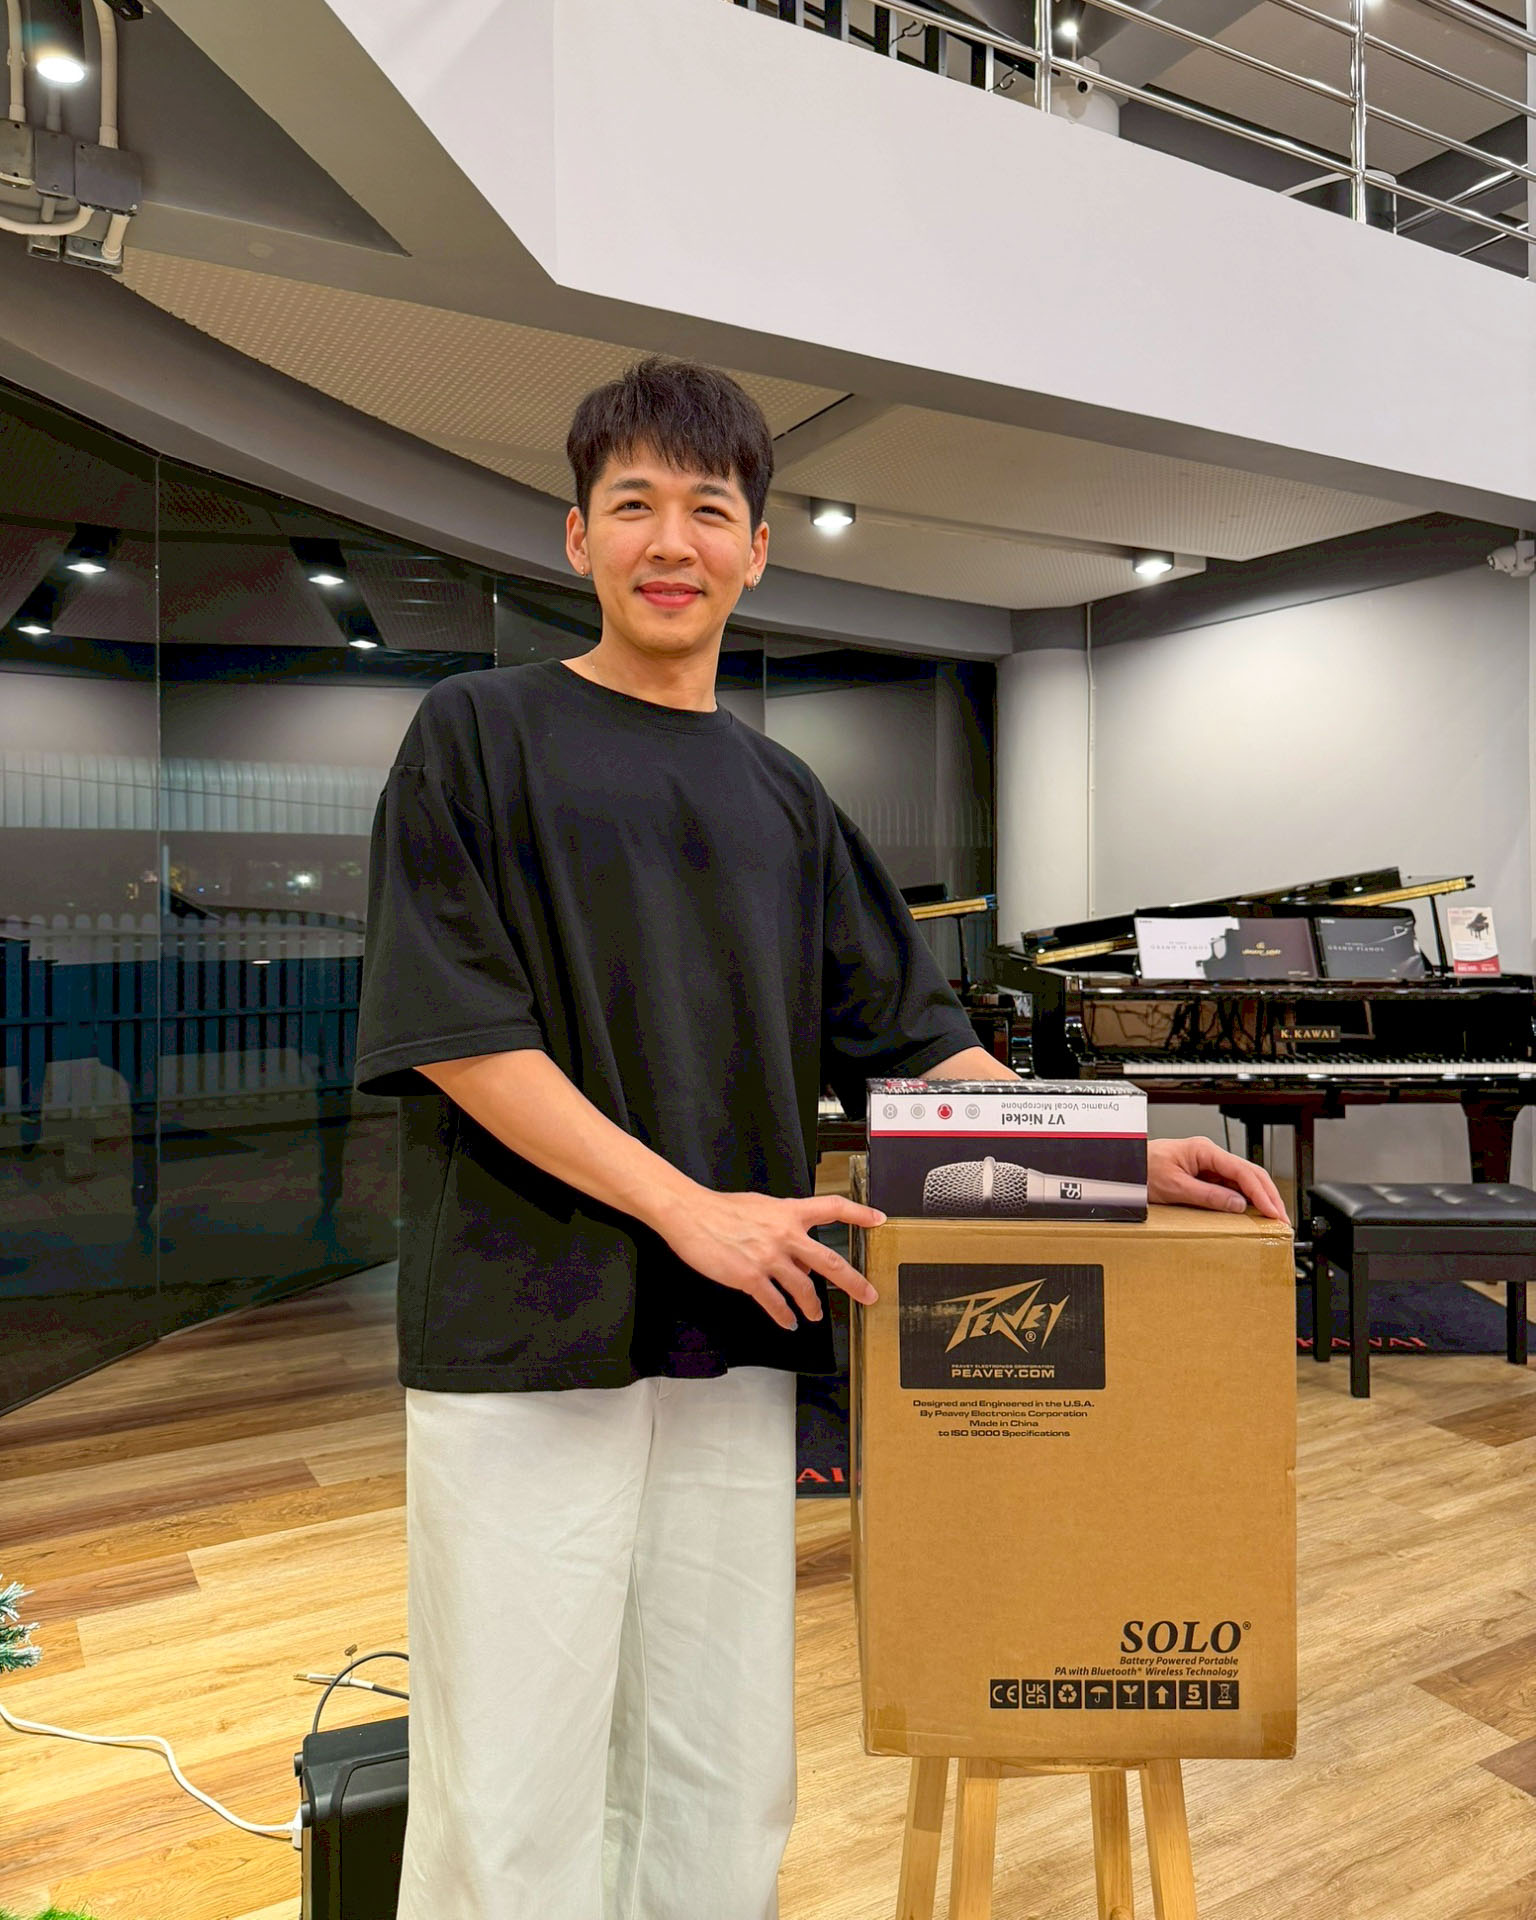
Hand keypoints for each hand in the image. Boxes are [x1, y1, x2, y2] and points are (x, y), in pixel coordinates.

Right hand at [650, 1189, 884, 1329]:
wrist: (691, 1213)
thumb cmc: (722, 1209)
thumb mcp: (761, 1209)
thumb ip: (785, 1229)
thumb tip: (801, 1259)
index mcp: (789, 1213)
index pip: (833, 1208)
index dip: (859, 1213)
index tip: (879, 1219)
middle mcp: (785, 1235)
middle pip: (829, 1261)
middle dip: (853, 1282)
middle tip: (869, 1295)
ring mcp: (769, 1258)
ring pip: (803, 1289)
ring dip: (812, 1307)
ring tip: (813, 1316)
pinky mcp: (750, 1278)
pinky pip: (775, 1304)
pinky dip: (784, 1316)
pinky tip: (787, 1322)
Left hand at [1147, 1136, 1288, 1220]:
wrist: (1123, 1166)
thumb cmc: (1141, 1170)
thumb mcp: (1175, 1187)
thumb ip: (1208, 1195)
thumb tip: (1237, 1204)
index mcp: (1204, 1150)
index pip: (1243, 1171)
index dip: (1262, 1194)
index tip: (1273, 1212)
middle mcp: (1209, 1154)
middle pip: (1250, 1173)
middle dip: (1268, 1196)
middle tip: (1281, 1219)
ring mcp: (1207, 1164)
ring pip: (1243, 1180)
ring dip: (1259, 1198)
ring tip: (1272, 1218)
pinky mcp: (1203, 1174)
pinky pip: (1230, 1186)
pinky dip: (1244, 1199)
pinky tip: (1251, 1212)